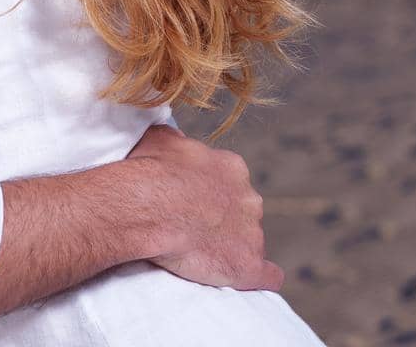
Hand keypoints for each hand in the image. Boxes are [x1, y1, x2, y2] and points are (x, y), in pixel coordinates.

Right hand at [126, 124, 282, 290]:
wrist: (147, 208)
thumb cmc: (150, 171)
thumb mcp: (160, 138)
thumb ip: (179, 140)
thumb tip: (179, 140)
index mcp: (232, 167)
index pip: (231, 181)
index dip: (213, 193)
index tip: (194, 201)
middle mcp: (249, 197)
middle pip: (243, 210)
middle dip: (225, 218)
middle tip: (197, 226)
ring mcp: (252, 233)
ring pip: (250, 241)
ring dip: (233, 246)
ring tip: (203, 252)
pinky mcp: (249, 265)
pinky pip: (269, 275)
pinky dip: (262, 276)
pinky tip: (250, 276)